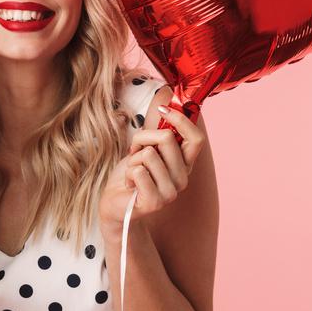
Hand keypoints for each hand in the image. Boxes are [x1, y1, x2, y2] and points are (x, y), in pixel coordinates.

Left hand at [98, 106, 206, 239]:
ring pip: (149, 154)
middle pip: (167, 139)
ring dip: (133, 160)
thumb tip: (165, 106)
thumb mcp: (145, 149)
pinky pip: (139, 171)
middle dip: (142, 138)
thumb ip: (157, 135)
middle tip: (135, 152)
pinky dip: (128, 174)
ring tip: (133, 173)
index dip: (181, 119)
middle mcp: (182, 179)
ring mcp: (170, 192)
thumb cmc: (131, 175)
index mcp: (184, 164)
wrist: (115, 204)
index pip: (196, 138)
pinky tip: (130, 185)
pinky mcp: (155, 202)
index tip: (162, 109)